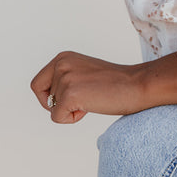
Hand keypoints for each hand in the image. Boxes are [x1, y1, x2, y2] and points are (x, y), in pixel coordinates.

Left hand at [30, 51, 146, 123]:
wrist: (138, 85)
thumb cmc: (116, 84)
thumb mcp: (83, 73)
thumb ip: (65, 78)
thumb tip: (49, 100)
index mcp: (63, 57)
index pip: (38, 84)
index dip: (50, 97)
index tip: (71, 98)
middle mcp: (60, 64)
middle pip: (43, 97)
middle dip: (61, 104)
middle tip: (85, 99)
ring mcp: (65, 78)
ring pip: (52, 109)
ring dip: (71, 110)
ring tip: (94, 99)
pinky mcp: (69, 94)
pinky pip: (58, 118)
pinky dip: (73, 119)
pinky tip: (91, 107)